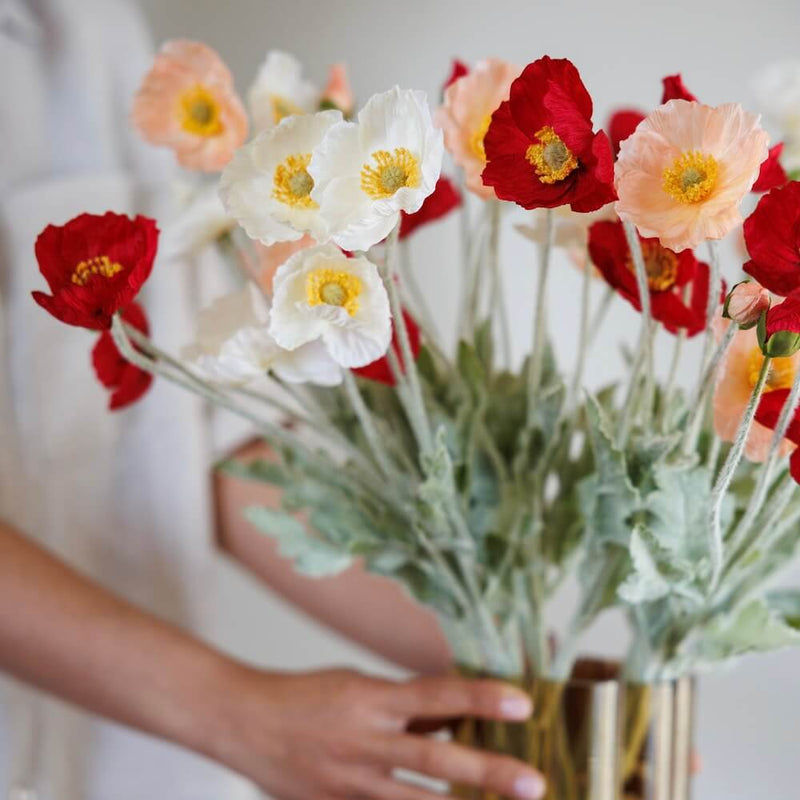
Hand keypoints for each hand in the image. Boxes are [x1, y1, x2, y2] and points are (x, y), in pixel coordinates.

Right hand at [211, 666, 545, 799]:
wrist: (244, 722)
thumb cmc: (306, 696)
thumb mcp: (358, 685)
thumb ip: (405, 707)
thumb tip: (454, 719)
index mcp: (370, 699)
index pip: (436, 695)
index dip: (480, 698)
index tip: (523, 704)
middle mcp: (362, 741)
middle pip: (434, 762)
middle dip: (487, 775)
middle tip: (534, 784)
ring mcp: (347, 783)